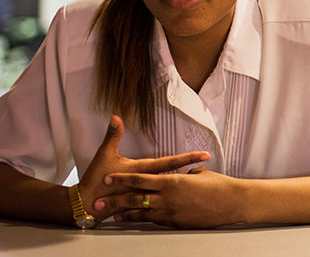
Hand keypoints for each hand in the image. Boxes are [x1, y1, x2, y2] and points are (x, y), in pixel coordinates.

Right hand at [79, 115, 209, 221]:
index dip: (189, 158)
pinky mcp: (141, 202)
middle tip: (211, 165)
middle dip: (194, 170)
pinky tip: (182, 195)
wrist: (87, 204)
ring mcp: (146, 194)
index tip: (205, 154)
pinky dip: (172, 196)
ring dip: (186, 184)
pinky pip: (160, 200)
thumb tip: (115, 116)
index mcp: (143, 170)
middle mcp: (149, 183)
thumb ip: (113, 135)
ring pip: (170, 189)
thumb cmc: (96, 180)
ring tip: (203, 179)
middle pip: (177, 176)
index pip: (171, 163)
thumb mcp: (104, 154)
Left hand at [93, 167, 245, 228]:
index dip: (123, 178)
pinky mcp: (177, 224)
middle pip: (136, 198)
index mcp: (172, 181)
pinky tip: (138, 221)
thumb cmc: (219, 185)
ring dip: (126, 214)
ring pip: (143, 213)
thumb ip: (185, 175)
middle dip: (115, 199)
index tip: (108, 177)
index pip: (141, 179)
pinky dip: (145, 220)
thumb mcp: (199, 174)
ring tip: (113, 216)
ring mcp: (172, 213)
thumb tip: (181, 175)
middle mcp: (168, 198)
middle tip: (99, 201)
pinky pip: (157, 221)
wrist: (231, 203)